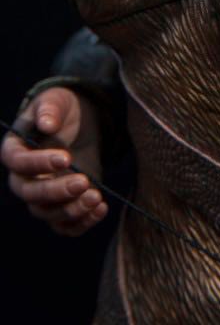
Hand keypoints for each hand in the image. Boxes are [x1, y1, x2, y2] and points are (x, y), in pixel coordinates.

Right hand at [1, 86, 107, 235]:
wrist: (80, 123)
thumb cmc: (62, 109)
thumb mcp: (57, 100)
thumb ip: (49, 109)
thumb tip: (46, 124)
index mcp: (15, 150)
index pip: (18, 162)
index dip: (39, 163)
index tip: (66, 158)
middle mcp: (24, 178)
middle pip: (31, 194)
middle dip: (57, 191)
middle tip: (83, 182)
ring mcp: (42, 195)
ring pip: (48, 213)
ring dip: (72, 209)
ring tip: (96, 197)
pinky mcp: (62, 205)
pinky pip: (66, 225)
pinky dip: (82, 222)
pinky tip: (101, 209)